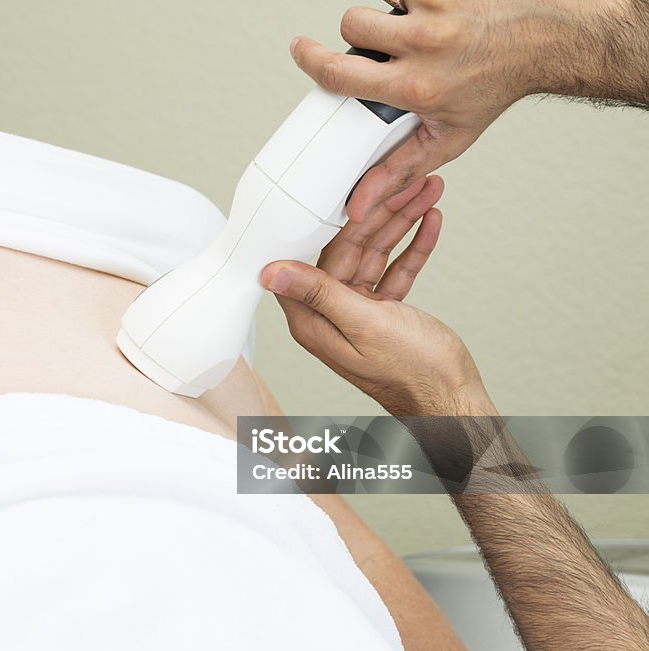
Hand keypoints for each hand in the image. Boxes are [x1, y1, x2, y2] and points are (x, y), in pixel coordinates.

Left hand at [259, 197, 490, 415]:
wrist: (451, 400)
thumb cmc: (412, 372)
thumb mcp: (364, 324)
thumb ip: (320, 293)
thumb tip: (269, 271)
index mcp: (315, 319)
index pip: (316, 255)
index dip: (337, 219)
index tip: (354, 188)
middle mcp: (331, 314)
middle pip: (349, 249)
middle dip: (380, 213)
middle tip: (406, 181)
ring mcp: (358, 313)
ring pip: (376, 255)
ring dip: (401, 223)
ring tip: (426, 191)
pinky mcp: (384, 314)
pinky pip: (394, 271)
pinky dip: (412, 248)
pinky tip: (429, 221)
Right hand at [289, 0, 626, 221]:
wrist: (544, 43)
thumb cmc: (493, 89)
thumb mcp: (446, 139)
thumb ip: (395, 170)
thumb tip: (358, 205)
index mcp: (416, 88)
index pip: (340, 74)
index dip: (310, 59)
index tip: (299, 50)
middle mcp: (425, 46)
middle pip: (351, 26)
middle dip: (356, 35)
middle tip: (378, 47)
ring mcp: (436, 9)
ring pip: (374, 1)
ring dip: (381, 13)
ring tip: (404, 30)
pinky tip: (423, 11)